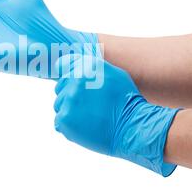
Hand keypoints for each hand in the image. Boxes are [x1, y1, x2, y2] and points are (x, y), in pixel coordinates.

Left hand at [54, 55, 180, 175]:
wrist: (132, 126)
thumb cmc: (126, 101)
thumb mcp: (113, 73)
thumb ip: (91, 67)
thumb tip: (72, 65)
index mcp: (86, 66)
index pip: (63, 66)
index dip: (70, 78)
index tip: (78, 87)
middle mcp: (74, 80)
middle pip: (60, 87)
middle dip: (71, 95)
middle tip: (89, 106)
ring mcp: (68, 100)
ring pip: (59, 105)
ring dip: (70, 111)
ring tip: (89, 117)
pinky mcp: (64, 119)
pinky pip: (59, 121)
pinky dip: (69, 126)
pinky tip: (85, 127)